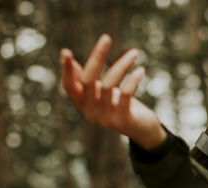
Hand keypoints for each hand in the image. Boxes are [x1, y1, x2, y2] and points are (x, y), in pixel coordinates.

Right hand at [60, 34, 165, 148]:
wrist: (141, 130)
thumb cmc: (118, 105)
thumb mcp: (99, 91)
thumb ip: (84, 78)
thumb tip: (66, 57)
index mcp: (81, 104)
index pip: (69, 86)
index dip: (66, 70)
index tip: (66, 52)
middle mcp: (89, 112)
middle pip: (88, 80)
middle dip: (97, 57)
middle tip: (106, 38)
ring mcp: (105, 118)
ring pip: (108, 85)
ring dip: (122, 65)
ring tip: (134, 53)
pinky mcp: (122, 120)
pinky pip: (125, 94)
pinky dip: (133, 80)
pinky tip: (140, 70)